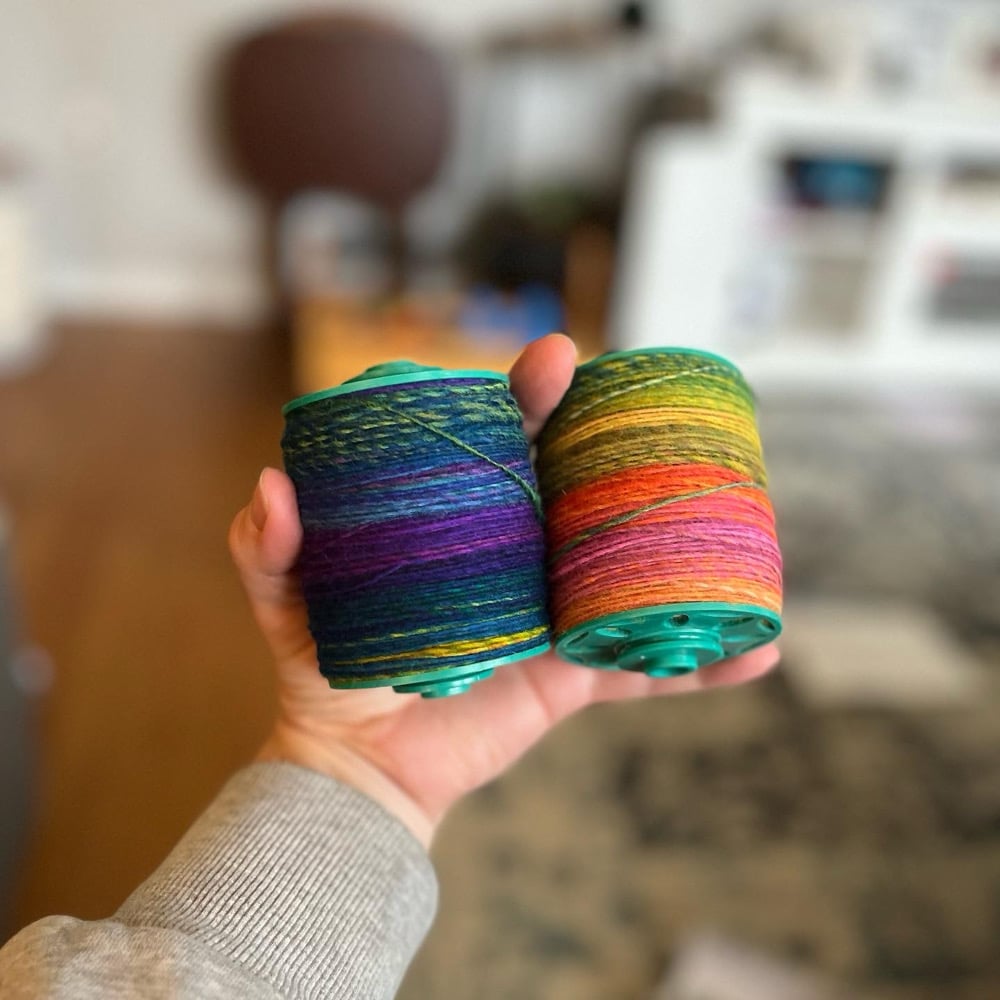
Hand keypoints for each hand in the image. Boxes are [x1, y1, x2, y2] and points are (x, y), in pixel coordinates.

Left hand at [229, 334, 778, 845]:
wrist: (360, 765)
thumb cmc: (326, 671)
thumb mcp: (287, 604)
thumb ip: (268, 549)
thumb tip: (274, 487)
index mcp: (465, 521)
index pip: (504, 442)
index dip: (530, 396)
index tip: (554, 360)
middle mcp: (521, 553)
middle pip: (583, 487)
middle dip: (622, 448)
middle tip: (654, 419)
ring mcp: (556, 610)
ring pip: (632, 570)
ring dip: (687, 551)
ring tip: (737, 520)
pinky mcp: (577, 674)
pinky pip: (649, 669)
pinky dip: (702, 666)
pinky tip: (757, 654)